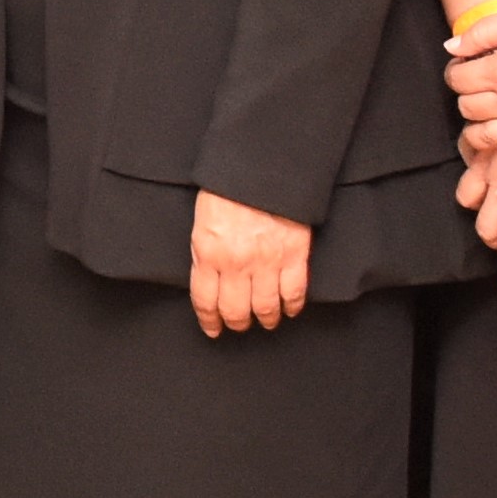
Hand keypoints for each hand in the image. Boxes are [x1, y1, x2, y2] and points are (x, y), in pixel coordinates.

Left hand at [186, 189, 311, 335]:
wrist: (261, 168)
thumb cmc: (227, 190)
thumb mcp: (202, 221)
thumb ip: (204, 253)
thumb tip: (207, 280)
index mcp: (209, 254)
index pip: (205, 301)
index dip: (209, 320)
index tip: (213, 329)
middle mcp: (237, 264)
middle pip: (236, 311)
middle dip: (237, 323)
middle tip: (240, 325)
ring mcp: (267, 262)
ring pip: (266, 308)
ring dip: (266, 319)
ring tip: (265, 320)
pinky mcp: (294, 255)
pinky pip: (294, 292)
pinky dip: (292, 306)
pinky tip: (289, 310)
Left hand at [451, 0, 496, 172]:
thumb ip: (484, 32)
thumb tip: (452, 48)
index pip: (459, 79)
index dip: (457, 72)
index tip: (466, 68)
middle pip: (471, 109)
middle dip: (468, 99)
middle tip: (479, 92)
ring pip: (492, 138)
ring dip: (479, 134)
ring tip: (484, 125)